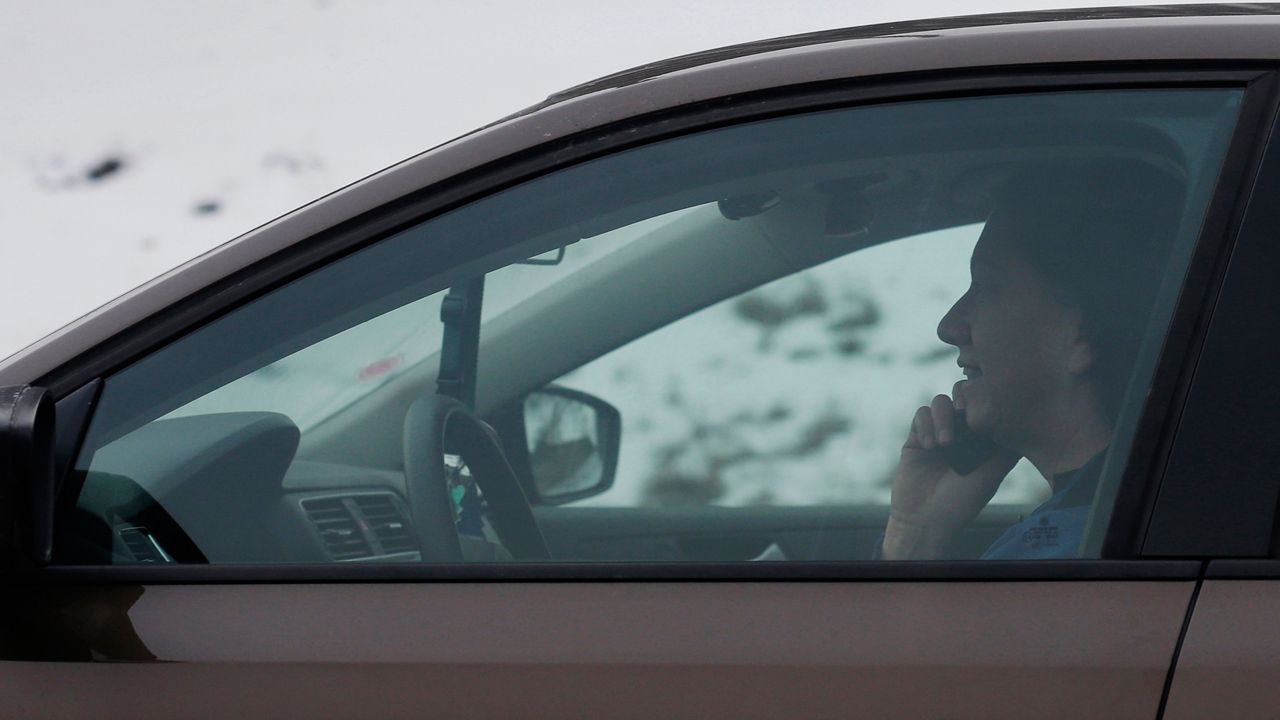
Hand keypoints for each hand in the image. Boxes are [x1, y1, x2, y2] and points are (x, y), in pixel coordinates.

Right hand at [880, 383, 1018, 559]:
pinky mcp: (916, 438)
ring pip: (940, 402)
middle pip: (961, 396)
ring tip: (945, 444)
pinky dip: (926, 425)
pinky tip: (930, 446)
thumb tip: (1026, 426)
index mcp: (980, 439)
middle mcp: (959, 432)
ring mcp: (937, 433)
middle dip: (963, 400)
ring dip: (943, 417)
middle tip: (964, 414)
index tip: (985, 412)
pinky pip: (920, 416)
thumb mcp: (992, 476)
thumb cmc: (961, 502)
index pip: (983, 407)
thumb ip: (1007, 452)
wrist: (926, 520)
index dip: (984, 400)